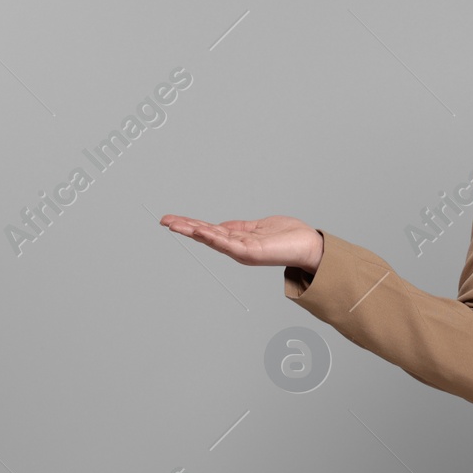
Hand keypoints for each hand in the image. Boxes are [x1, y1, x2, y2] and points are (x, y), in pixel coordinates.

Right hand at [159, 214, 323, 272]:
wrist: (309, 245)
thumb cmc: (288, 236)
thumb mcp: (257, 228)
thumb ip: (238, 228)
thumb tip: (219, 226)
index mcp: (237, 240)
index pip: (208, 230)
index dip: (190, 224)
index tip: (171, 219)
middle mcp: (236, 247)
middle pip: (205, 235)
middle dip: (184, 227)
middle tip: (164, 221)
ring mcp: (242, 251)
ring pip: (212, 239)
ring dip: (193, 231)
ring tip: (176, 225)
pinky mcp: (251, 253)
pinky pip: (228, 244)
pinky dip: (213, 238)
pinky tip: (200, 231)